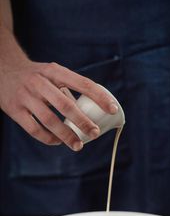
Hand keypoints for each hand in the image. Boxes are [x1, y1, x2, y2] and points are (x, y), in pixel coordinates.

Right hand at [0, 60, 117, 150]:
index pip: (82, 83)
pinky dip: (48, 139)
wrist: (2, 69)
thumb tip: (91, 110)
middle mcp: (39, 82)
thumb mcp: (52, 72)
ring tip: (78, 145)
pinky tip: (57, 142)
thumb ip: (69, 87)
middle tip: (94, 133)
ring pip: (49, 120)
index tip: (113, 109)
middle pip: (65, 105)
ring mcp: (26, 96)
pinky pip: (34, 129)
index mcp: (54, 71)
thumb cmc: (36, 75)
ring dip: (66, 135)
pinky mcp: (15, 110)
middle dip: (83, 121)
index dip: (99, 97)